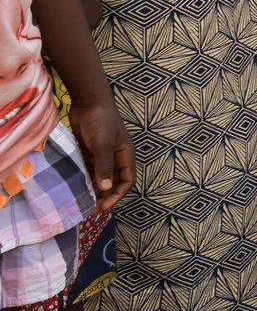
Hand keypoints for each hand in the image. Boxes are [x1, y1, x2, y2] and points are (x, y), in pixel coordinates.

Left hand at [67, 98, 131, 214]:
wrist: (88, 102)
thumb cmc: (101, 122)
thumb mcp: (103, 145)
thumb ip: (104, 166)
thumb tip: (106, 188)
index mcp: (125, 156)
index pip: (127, 181)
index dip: (117, 195)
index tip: (102, 206)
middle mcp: (116, 157)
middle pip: (114, 181)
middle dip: (105, 195)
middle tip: (90, 208)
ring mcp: (102, 154)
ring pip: (101, 177)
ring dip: (94, 188)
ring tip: (82, 201)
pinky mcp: (90, 151)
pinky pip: (89, 170)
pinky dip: (85, 179)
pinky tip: (75, 187)